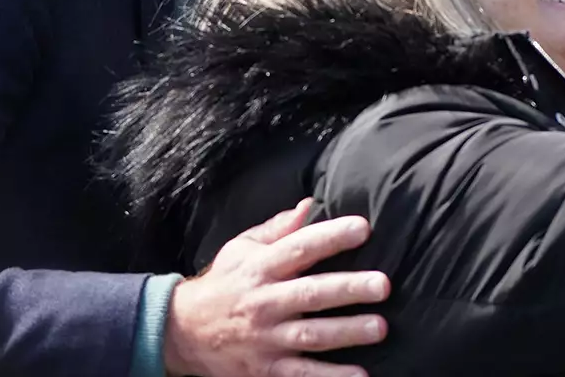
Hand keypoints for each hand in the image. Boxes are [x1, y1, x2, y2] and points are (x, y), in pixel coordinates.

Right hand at [163, 199, 388, 376]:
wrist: (180, 332)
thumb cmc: (223, 283)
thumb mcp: (241, 248)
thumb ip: (278, 228)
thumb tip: (311, 204)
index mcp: (262, 267)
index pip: (300, 247)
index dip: (331, 236)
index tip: (364, 228)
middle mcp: (265, 302)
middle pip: (311, 294)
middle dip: (349, 289)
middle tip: (384, 284)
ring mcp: (266, 339)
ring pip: (310, 336)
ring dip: (346, 332)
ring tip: (380, 327)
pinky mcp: (265, 369)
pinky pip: (301, 375)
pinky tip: (359, 375)